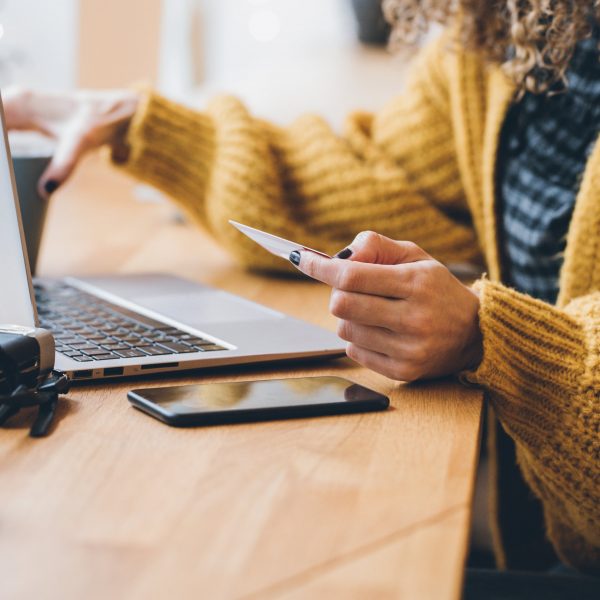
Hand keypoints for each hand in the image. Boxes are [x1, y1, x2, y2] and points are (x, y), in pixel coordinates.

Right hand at [3, 87, 138, 197]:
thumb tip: (46, 190)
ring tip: (3, 176)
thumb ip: (63, 167)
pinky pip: (2, 128)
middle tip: (1, 177)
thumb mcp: (81, 145)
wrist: (117, 114)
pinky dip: (2, 143)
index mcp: (22, 104)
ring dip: (1, 145)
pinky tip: (5, 161)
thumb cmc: (99, 123)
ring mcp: (19, 107)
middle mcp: (16, 101)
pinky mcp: (24, 117)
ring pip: (0, 124)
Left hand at [291, 232, 482, 380]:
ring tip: (374, 312)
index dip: (320, 267)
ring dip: (349, 317)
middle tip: (352, 290)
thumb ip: (376, 246)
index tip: (300, 259)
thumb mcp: (415, 256)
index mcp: (417, 283)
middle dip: (337, 293)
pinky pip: (354, 352)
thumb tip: (339, 256)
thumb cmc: (436, 288)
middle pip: (342, 304)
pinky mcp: (404, 371)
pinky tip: (380, 332)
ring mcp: (410, 349)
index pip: (352, 276)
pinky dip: (358, 339)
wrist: (474, 333)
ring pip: (345, 329)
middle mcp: (415, 318)